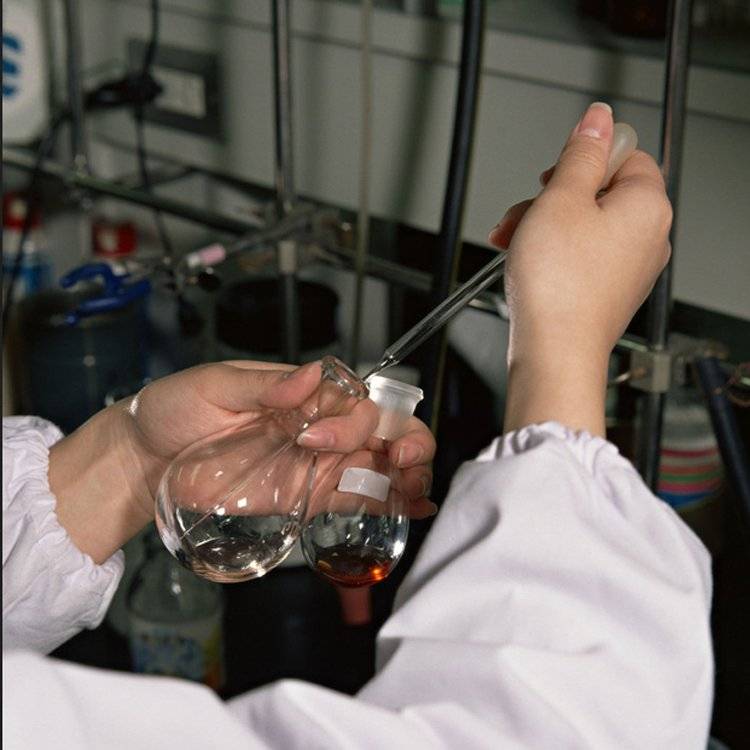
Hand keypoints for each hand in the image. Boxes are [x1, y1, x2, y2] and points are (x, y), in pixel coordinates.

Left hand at [50, 361, 435, 563]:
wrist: (146, 459)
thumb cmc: (175, 409)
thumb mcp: (213, 385)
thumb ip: (264, 385)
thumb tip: (307, 376)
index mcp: (302, 392)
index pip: (353, 397)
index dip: (356, 417)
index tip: (319, 436)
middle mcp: (318, 424)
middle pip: (381, 428)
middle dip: (406, 441)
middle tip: (402, 461)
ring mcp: (316, 462)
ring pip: (378, 463)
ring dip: (406, 475)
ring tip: (414, 490)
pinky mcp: (308, 495)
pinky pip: (355, 497)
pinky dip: (387, 503)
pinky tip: (410, 508)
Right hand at [489, 103, 671, 435]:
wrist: (553, 351)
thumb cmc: (559, 287)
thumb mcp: (560, 200)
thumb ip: (581, 153)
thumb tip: (599, 118)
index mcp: (648, 206)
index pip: (628, 155)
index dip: (585, 159)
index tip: (555, 172)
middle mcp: (648, 237)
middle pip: (601, 191)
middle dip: (553, 196)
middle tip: (527, 211)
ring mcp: (629, 268)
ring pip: (585, 225)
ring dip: (544, 224)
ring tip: (514, 240)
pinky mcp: (608, 290)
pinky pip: (581, 256)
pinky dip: (552, 252)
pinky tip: (525, 261)